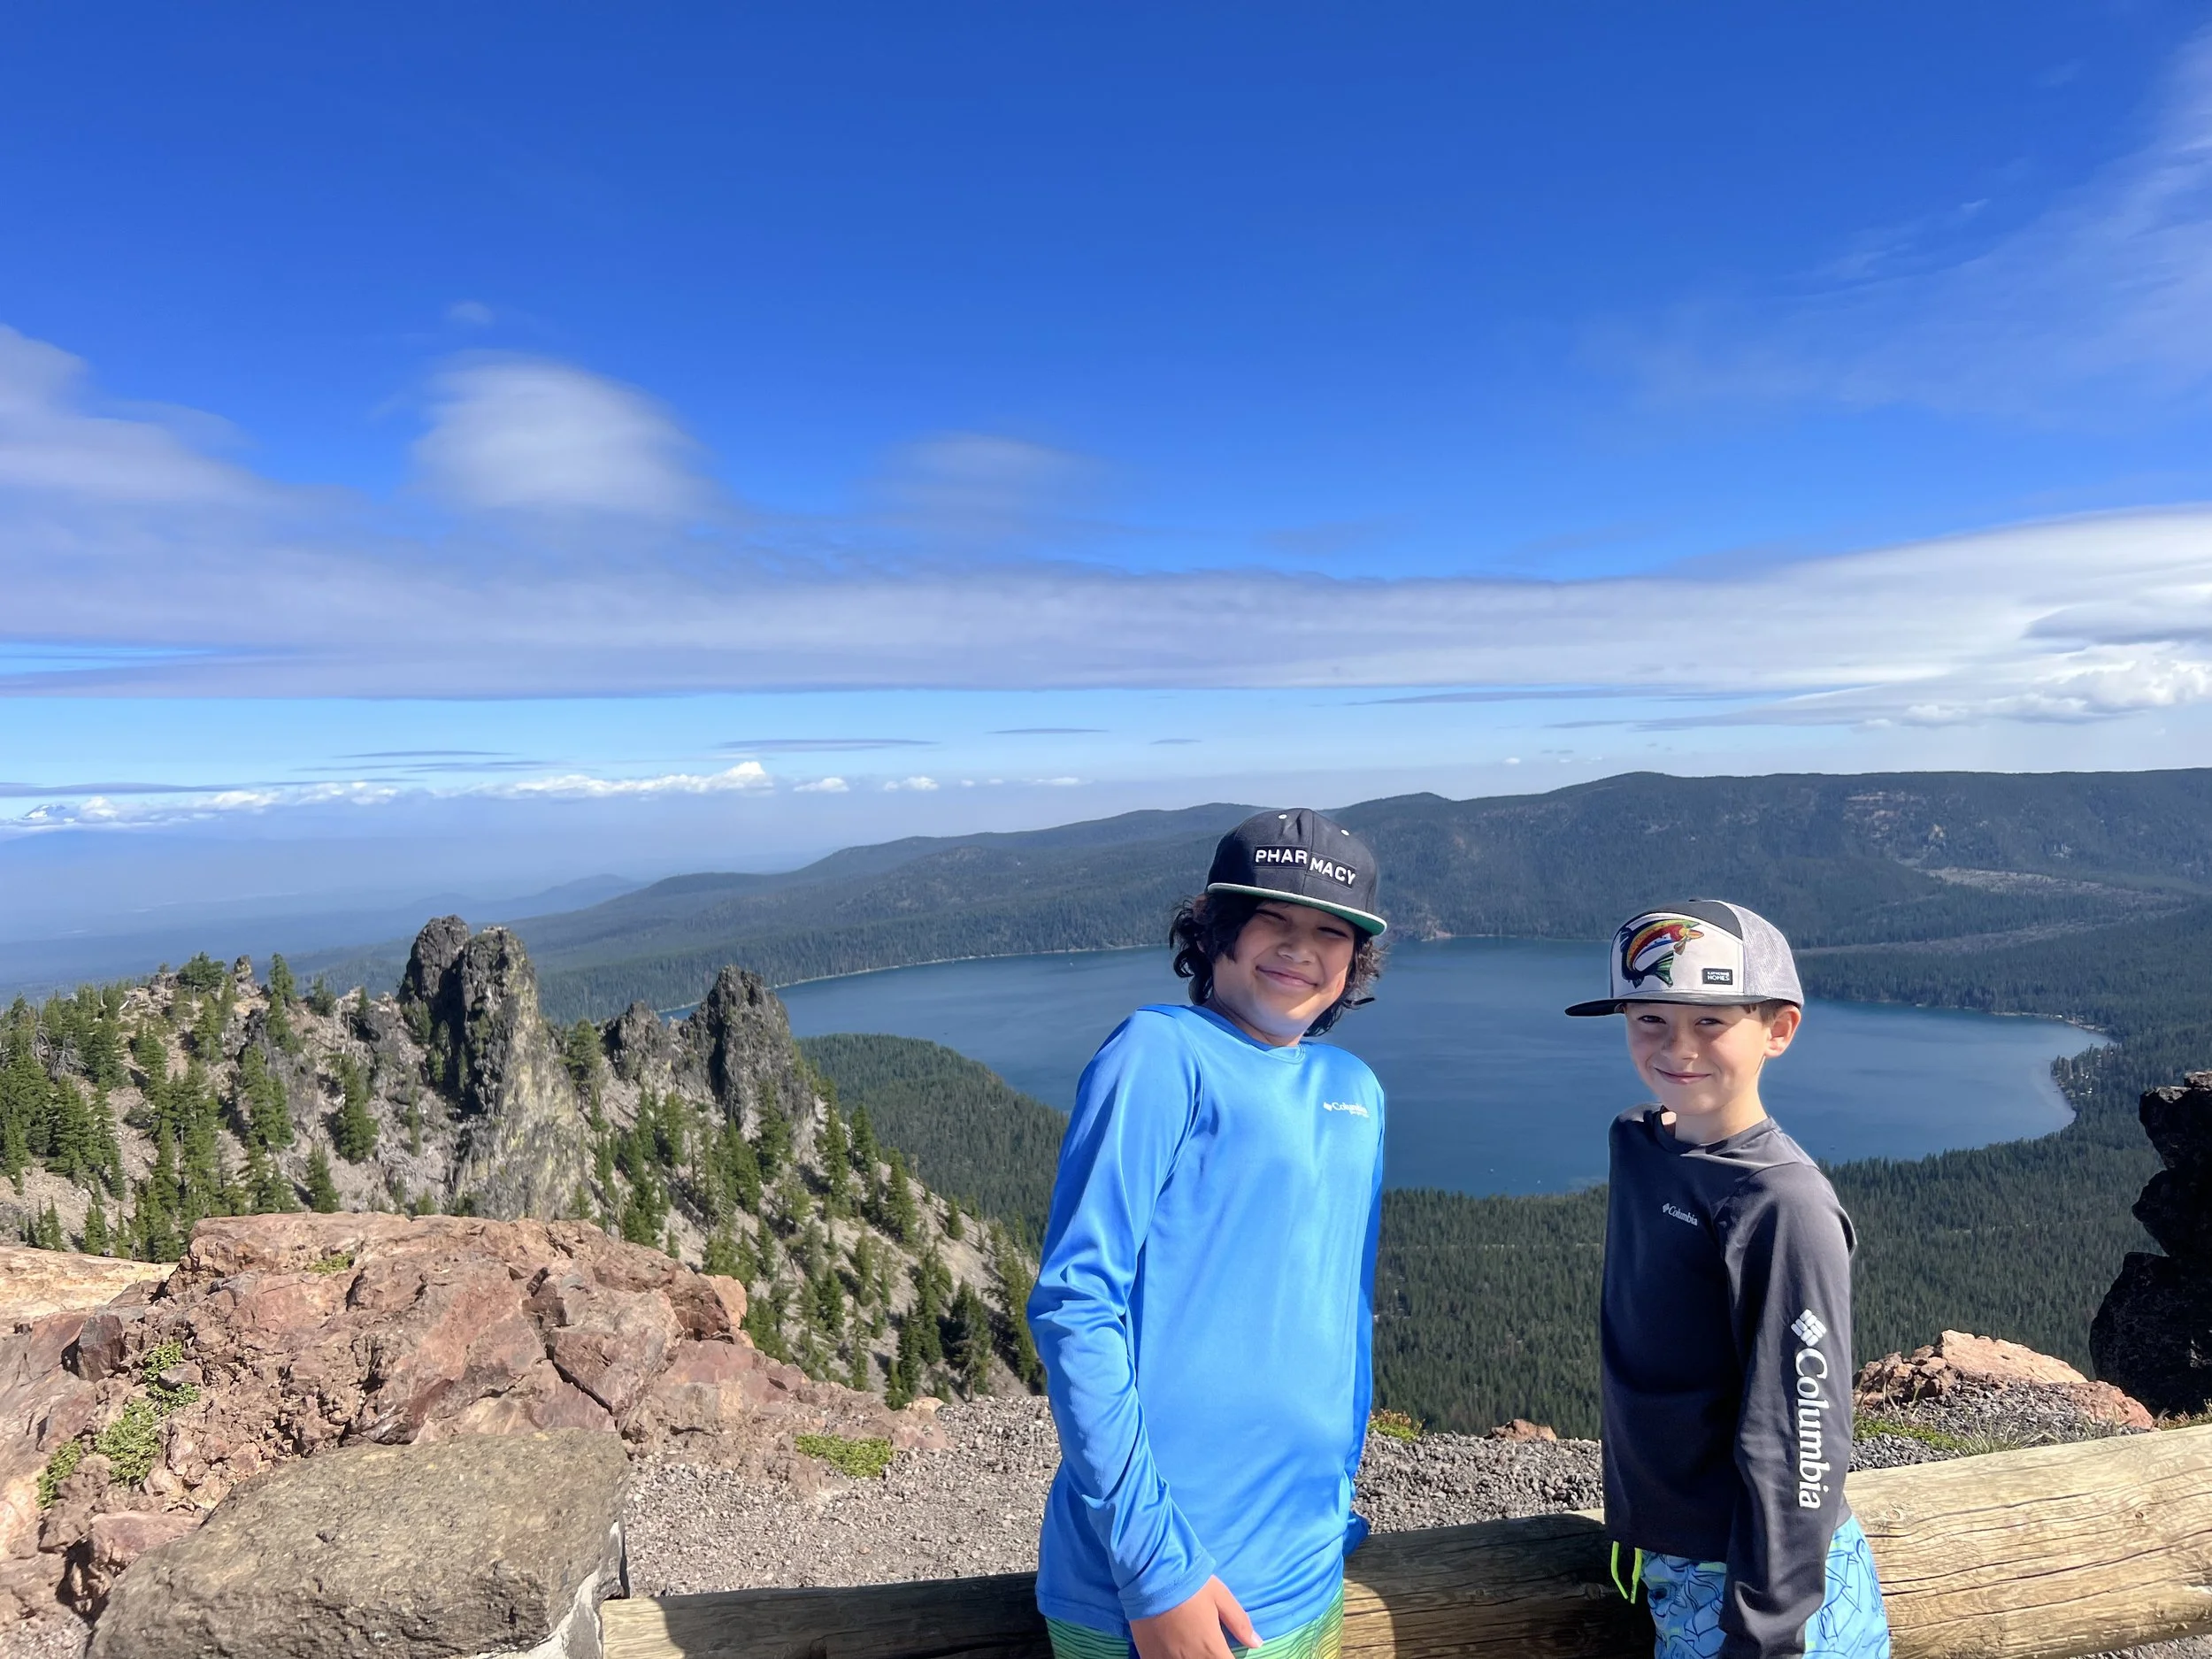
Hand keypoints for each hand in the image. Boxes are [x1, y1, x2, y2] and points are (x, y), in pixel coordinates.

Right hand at [1130, 1577, 1261, 1658]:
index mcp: (1212, 1650)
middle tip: (1209, 1647)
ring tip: (1195, 1647)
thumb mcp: (1220, 1597)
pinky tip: (1175, 1650)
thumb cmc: (1189, 1585)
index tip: (1226, 1652)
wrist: (1150, 1575)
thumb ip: (1239, 1623)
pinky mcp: (1149, 1657)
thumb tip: (1257, 1643)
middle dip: (1211, 1658)